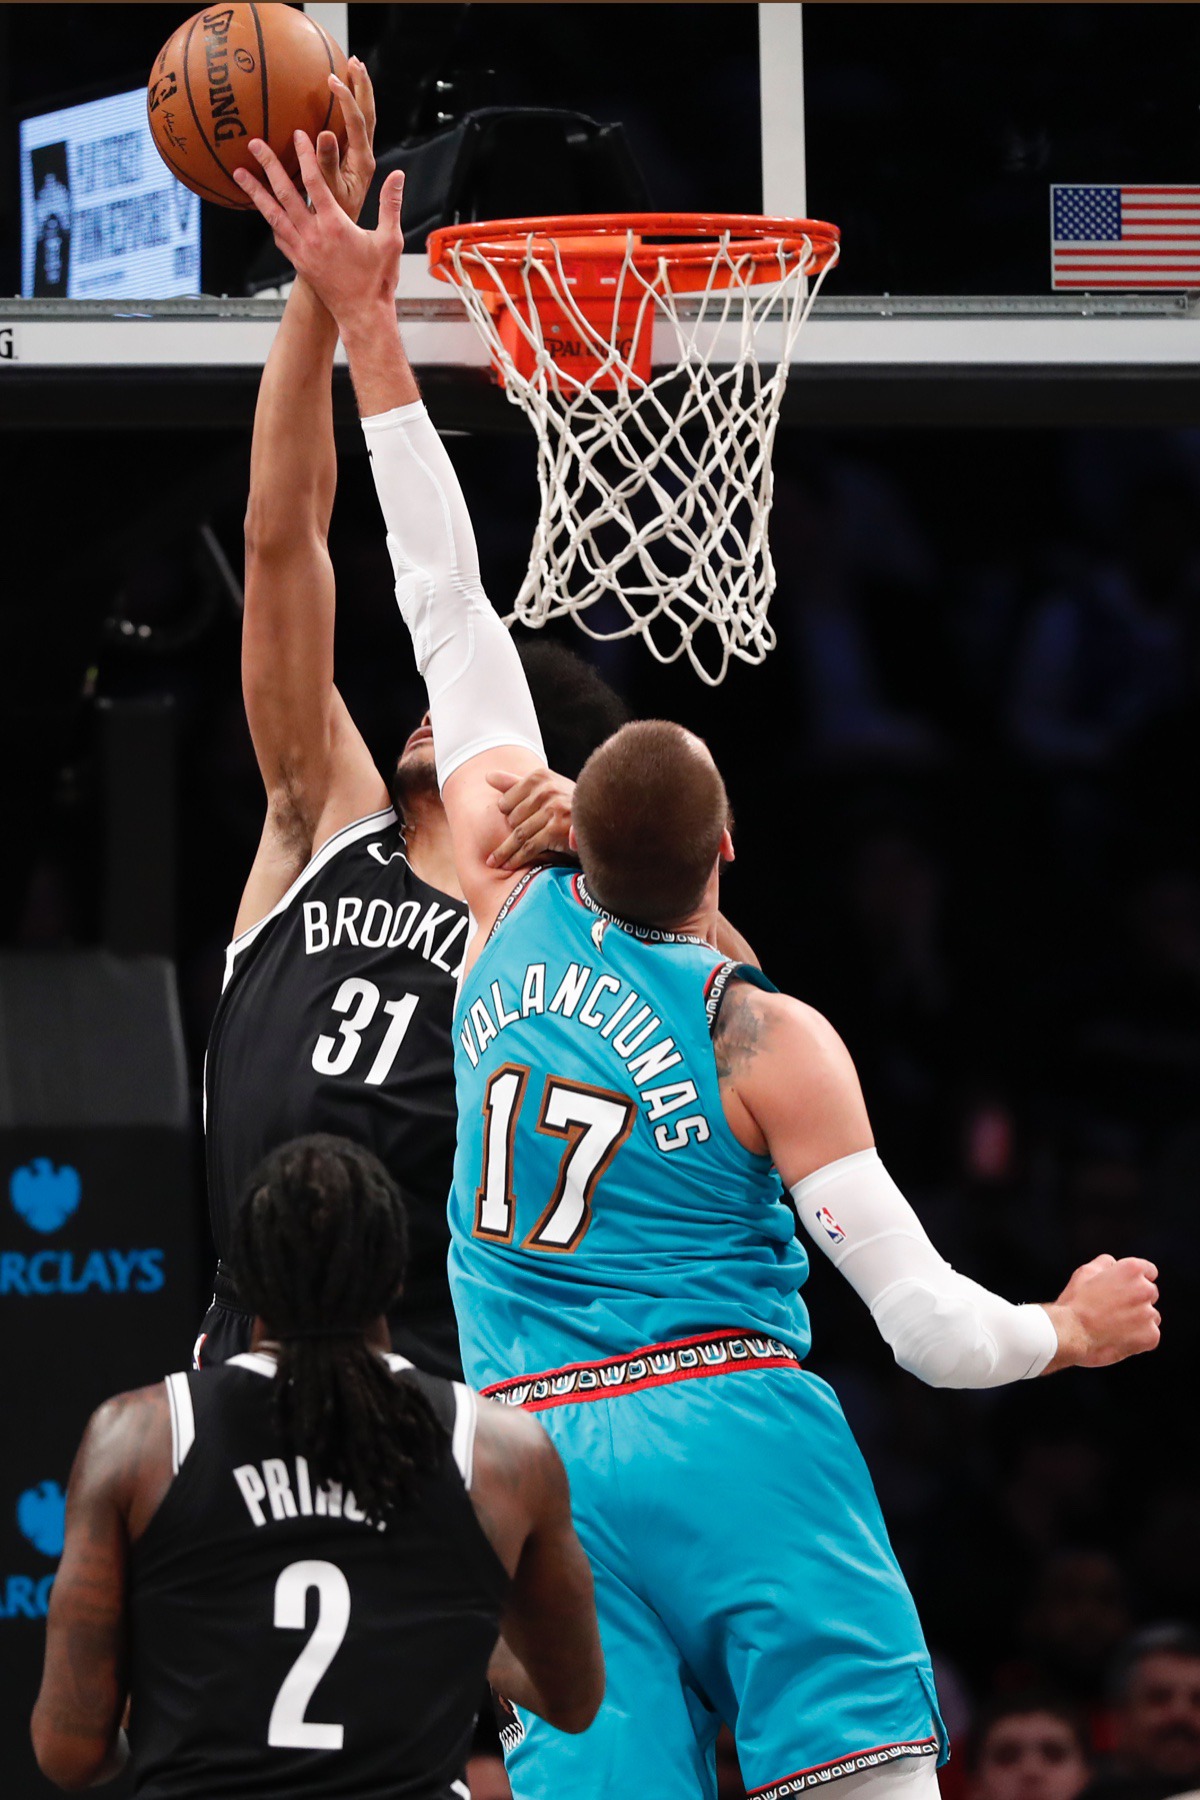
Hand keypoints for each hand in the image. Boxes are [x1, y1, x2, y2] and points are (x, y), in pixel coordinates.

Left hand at [232, 125, 402, 325]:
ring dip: (255, 191)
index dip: (305, 155)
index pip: (315, 182)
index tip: (297, 134)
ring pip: (272, 214)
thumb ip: (391, 205)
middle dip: (268, 165)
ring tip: (239, 173)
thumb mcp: (390, 240)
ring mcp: (302, 250)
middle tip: (254, 143)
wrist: (362, 315)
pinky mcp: (298, 262)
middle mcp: (313, 235)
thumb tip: (398, 176)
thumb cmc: (378, 280)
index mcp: (335, 225)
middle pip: (284, 192)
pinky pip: (278, 235)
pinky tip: (263, 209)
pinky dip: (269, 219)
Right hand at [316, 60, 375, 222]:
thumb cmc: (334, 219)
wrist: (342, 237)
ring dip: (359, 92)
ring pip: (363, 118)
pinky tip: (337, 97)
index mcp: (362, 162)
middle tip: (354, 61)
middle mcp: (365, 156)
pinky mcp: (352, 158)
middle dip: (362, 86)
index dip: (346, 99)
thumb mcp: (329, 192)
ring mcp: (359, 156)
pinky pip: (353, 126)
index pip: (357, 122)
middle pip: (368, 114)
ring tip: (351, 68)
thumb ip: (327, 164)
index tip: (331, 79)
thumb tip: (326, 133)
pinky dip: (349, 107)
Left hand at [486, 769, 574, 870]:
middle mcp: (546, 790)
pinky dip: (517, 858)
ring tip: (494, 862)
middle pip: (512, 818)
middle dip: (507, 835)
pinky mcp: (557, 829)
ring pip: (518, 834)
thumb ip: (514, 783)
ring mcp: (553, 809)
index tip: (507, 825)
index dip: (506, 815)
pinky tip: (509, 865)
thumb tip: (487, 776)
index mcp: (540, 777)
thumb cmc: (568, 805)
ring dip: (505, 852)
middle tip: (499, 851)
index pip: (506, 800)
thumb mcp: (544, 789)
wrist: (602, 820)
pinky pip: (529, 846)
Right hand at [1045, 1253, 1159, 1369]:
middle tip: (1113, 1309)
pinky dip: (1138, 1338)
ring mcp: (1149, 1314)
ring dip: (1138, 1320)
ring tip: (1114, 1326)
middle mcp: (1145, 1289)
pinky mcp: (1151, 1336)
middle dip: (1136, 1300)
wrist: (1071, 1333)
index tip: (1128, 1289)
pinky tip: (1118, 1337)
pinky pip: (1150, 1335)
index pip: (1149, 1271)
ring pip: (1150, 1316)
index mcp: (1132, 1270)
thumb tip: (1114, 1263)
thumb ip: (1106, 1263)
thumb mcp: (1085, 1272)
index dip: (1136, 1280)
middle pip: (1149, 1294)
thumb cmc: (1075, 1302)